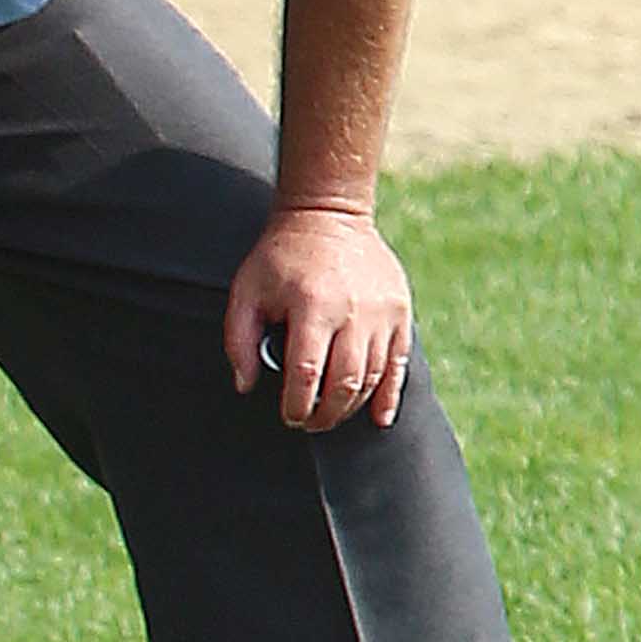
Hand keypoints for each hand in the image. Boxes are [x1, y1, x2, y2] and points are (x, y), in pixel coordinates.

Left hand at [224, 202, 412, 431]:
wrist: (327, 217)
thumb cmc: (279, 258)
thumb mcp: (245, 293)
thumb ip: (239, 342)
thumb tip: (245, 386)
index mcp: (313, 307)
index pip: (308, 373)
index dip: (298, 404)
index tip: (289, 416)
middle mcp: (354, 312)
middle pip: (345, 381)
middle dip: (325, 413)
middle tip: (308, 424)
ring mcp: (383, 312)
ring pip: (374, 376)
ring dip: (351, 406)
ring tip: (330, 416)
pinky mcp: (400, 312)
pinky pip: (400, 362)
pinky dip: (389, 393)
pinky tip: (379, 417)